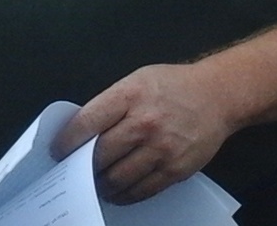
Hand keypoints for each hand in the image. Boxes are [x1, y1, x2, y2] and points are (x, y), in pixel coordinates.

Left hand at [54, 64, 236, 204]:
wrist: (218, 96)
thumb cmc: (174, 86)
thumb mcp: (137, 81)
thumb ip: (111, 104)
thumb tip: (82, 132)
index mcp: (130, 95)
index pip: (87, 122)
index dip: (67, 141)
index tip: (58, 151)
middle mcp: (145, 122)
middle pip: (100, 155)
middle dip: (82, 167)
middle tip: (74, 172)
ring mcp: (161, 148)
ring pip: (118, 178)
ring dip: (101, 185)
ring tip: (95, 184)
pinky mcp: (175, 169)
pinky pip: (141, 190)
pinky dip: (124, 195)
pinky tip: (117, 192)